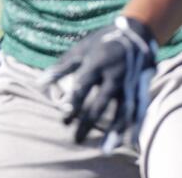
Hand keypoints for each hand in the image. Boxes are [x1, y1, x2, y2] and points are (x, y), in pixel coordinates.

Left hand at [41, 15, 157, 152]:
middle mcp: (114, 75)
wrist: (135, 34)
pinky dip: (134, 127)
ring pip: (122, 111)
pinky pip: (138, 111)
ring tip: (104, 149)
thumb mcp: (78, 50)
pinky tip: (128, 142)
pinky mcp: (141, 89)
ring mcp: (130, 84)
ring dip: (114, 131)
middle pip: (101, 104)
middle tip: (77, 139)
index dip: (73, 103)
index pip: (82, 87)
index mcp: (96, 64)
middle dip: (88, 122)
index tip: (64, 120)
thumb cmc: (100, 42)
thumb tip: (39, 83)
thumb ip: (60, 68)